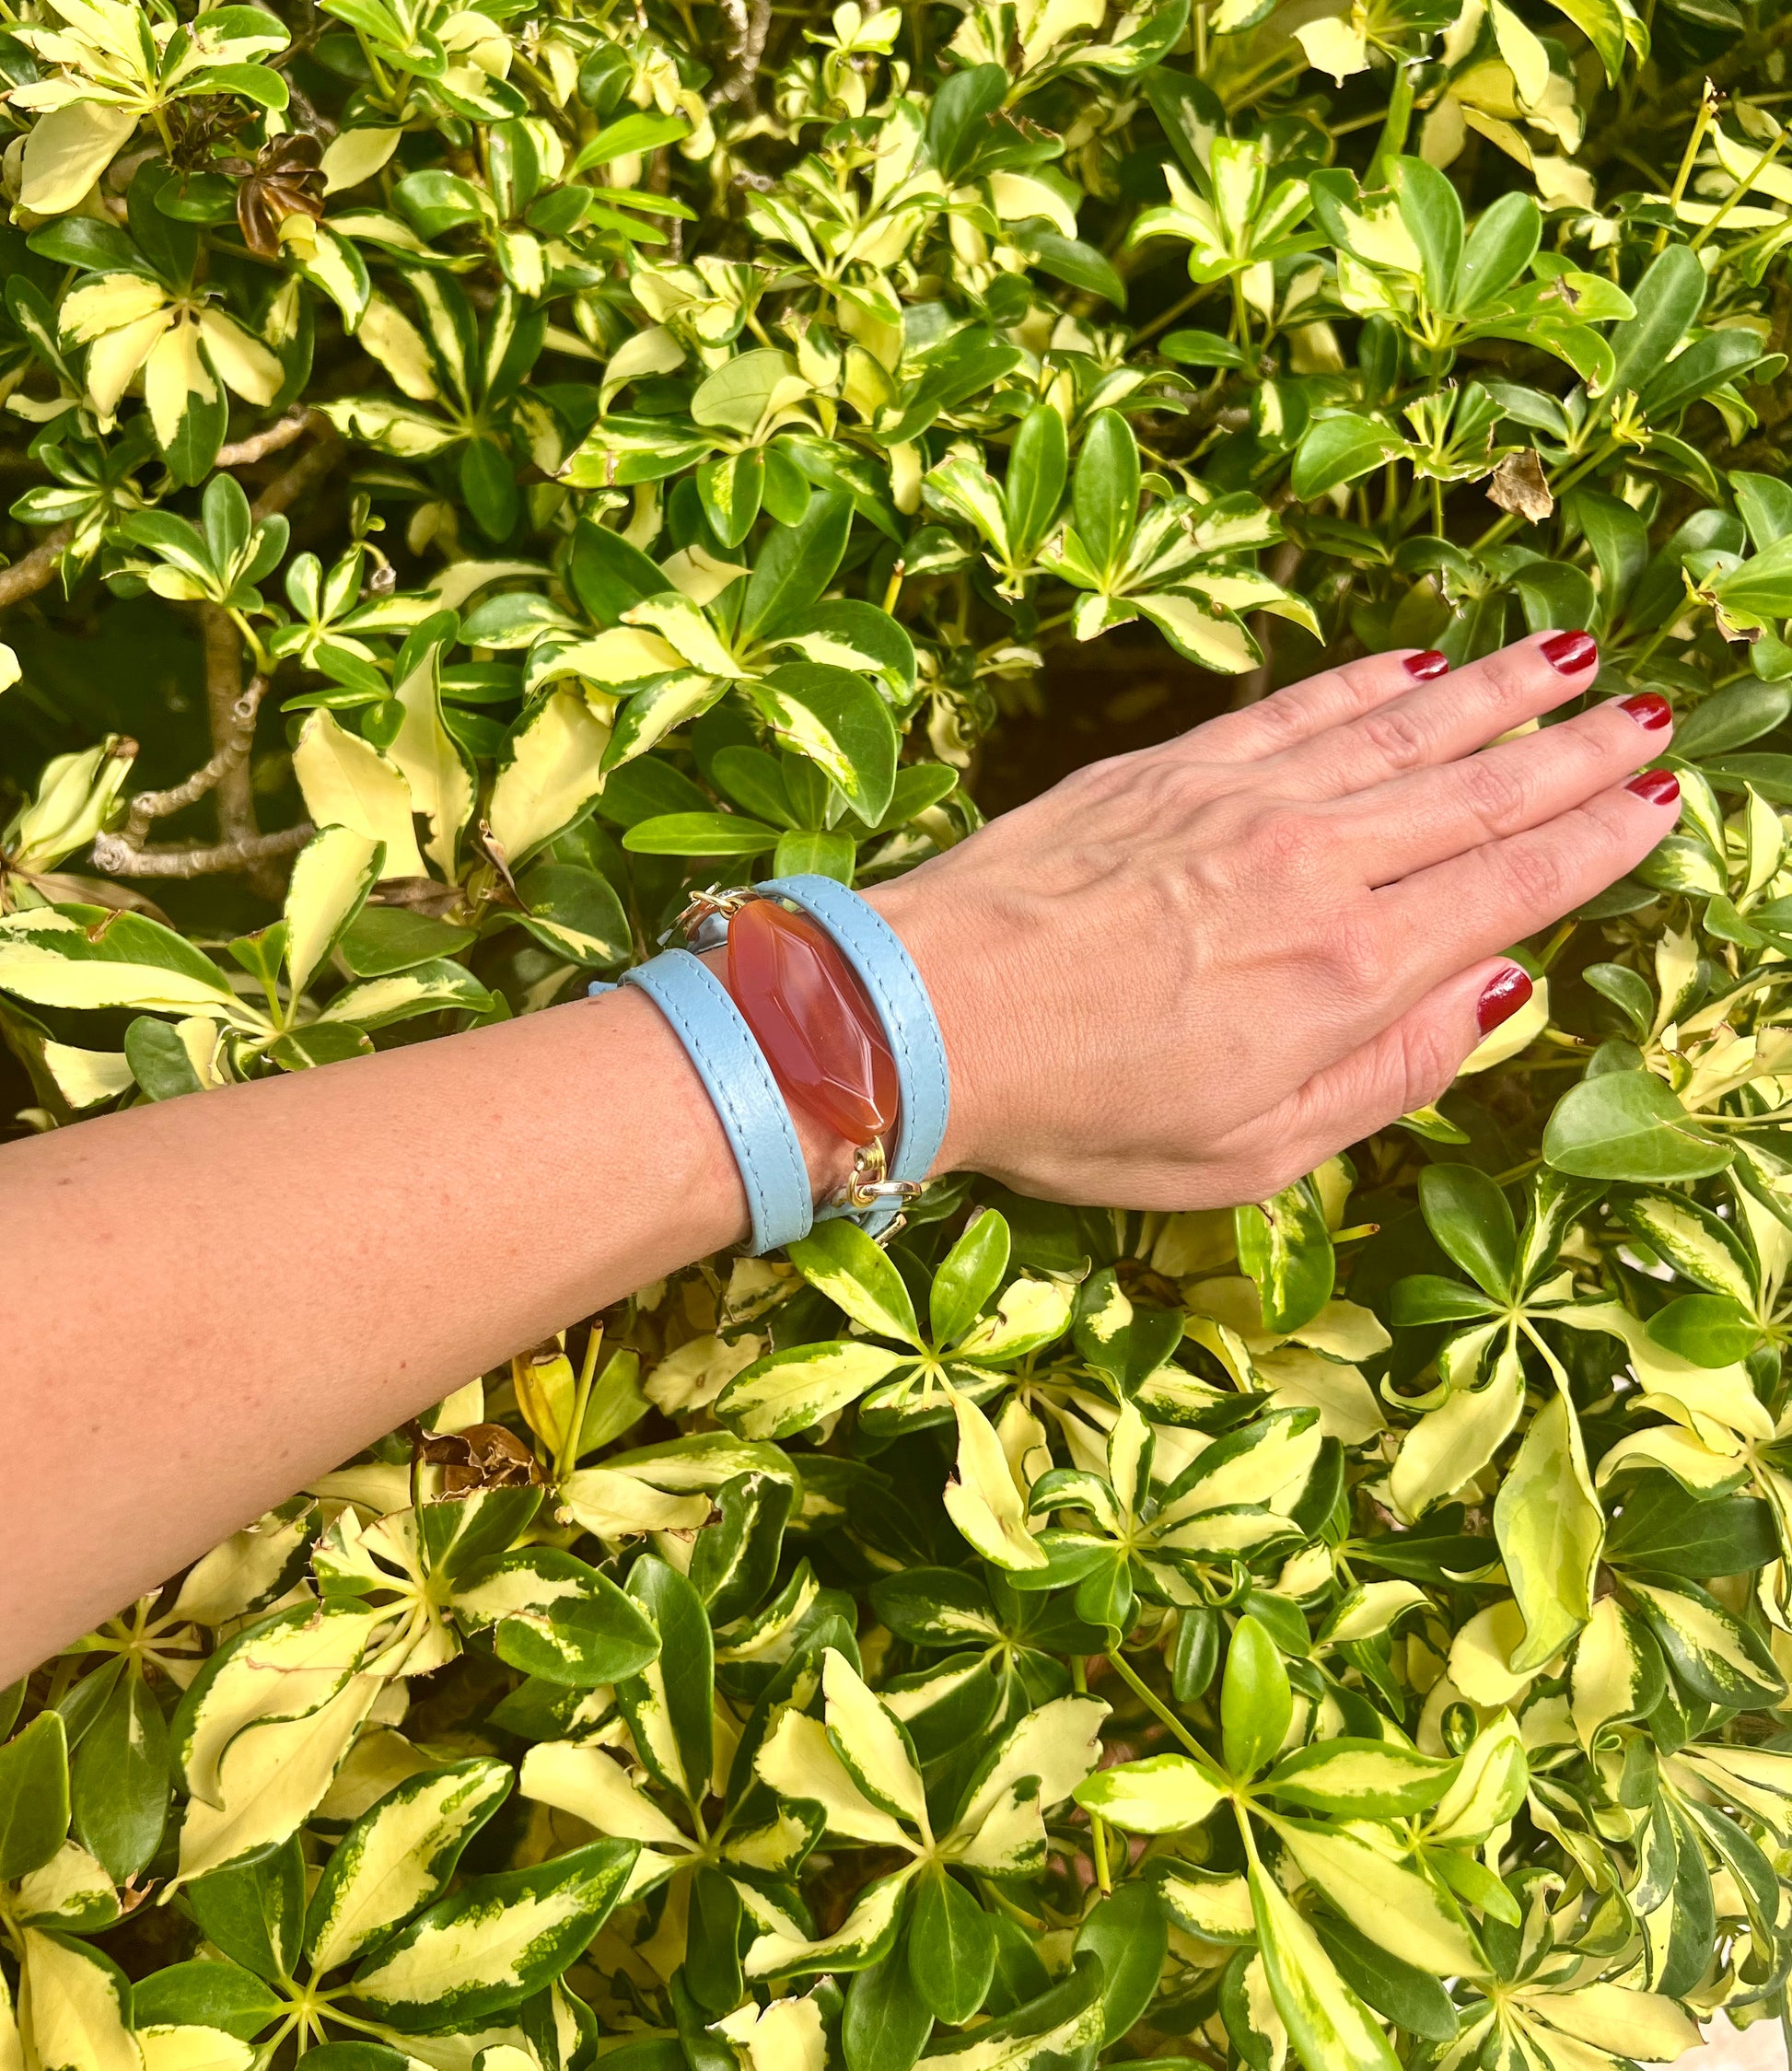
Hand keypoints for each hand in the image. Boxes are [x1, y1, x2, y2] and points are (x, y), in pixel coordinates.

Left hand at [869, 632, 1677, 1209]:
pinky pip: (1299, 708)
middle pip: (1479, 792)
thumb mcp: (1255, 1152)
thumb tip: (1493, 996)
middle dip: (1574, 752)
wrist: (926, 1015)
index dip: (1596, 841)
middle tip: (1649, 713)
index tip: (1658, 802)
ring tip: (1570, 656)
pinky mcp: (1171, 765)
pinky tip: (1417, 665)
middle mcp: (1319, 863)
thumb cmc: (1083, 1110)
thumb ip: (1391, 1072)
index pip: (1512, 885)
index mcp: (1354, 971)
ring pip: (1403, 731)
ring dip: (1496, 693)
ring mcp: (1243, 799)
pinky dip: (1369, 683)